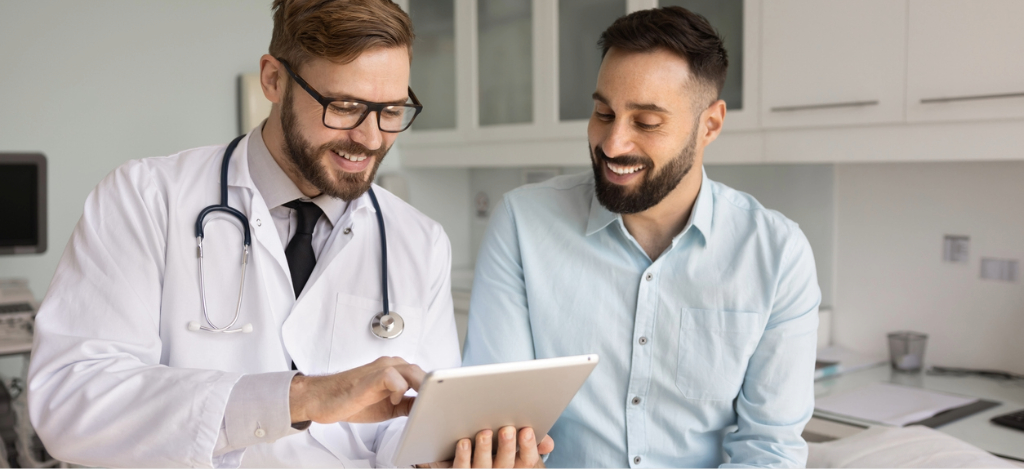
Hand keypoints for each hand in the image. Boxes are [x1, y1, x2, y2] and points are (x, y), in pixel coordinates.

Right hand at [289, 356, 424, 423]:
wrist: (323, 399)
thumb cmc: (352, 401)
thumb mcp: (389, 407)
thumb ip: (407, 405)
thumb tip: (427, 409)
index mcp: (396, 371)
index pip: (423, 376)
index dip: (434, 389)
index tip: (443, 402)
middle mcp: (390, 365)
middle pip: (421, 372)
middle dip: (431, 389)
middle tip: (437, 405)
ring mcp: (380, 369)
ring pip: (411, 370)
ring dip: (420, 387)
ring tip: (421, 402)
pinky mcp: (370, 377)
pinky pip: (392, 376)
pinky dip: (398, 389)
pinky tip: (394, 400)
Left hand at [444, 426, 552, 467]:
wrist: (464, 457)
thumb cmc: (497, 445)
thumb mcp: (517, 443)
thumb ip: (532, 440)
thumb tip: (548, 444)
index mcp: (516, 465)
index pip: (527, 461)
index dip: (527, 447)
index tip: (527, 431)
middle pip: (505, 465)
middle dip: (507, 447)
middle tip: (507, 430)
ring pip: (482, 466)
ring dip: (484, 450)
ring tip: (484, 433)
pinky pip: (461, 467)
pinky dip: (463, 456)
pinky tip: (464, 442)